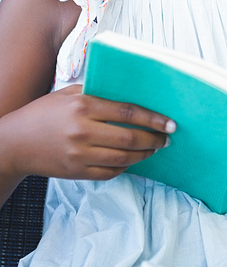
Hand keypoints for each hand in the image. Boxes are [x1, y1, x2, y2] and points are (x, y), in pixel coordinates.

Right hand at [1, 85, 176, 181]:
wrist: (16, 143)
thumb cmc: (44, 113)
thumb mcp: (69, 94)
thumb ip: (97, 93)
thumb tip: (130, 96)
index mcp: (84, 106)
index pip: (128, 112)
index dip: (153, 119)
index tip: (169, 123)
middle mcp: (83, 131)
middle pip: (130, 138)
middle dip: (154, 139)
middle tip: (166, 139)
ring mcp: (80, 155)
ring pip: (123, 157)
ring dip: (144, 154)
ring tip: (154, 149)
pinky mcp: (76, 172)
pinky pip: (110, 172)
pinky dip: (125, 166)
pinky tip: (132, 159)